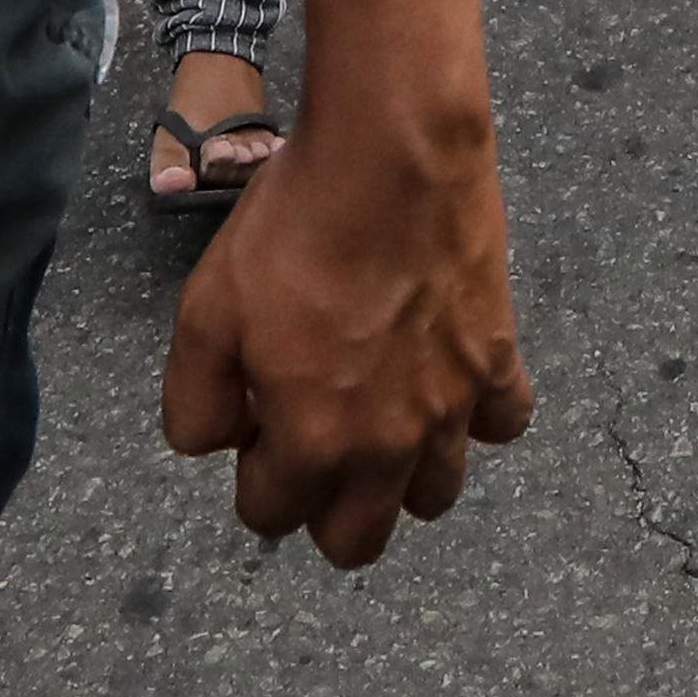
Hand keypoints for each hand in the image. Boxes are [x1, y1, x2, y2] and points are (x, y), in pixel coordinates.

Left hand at [164, 88, 529, 565]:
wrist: (391, 154)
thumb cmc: (292, 231)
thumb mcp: (203, 313)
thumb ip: (195, 404)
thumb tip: (218, 443)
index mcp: (313, 444)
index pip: (271, 517)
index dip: (251, 474)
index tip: (252, 422)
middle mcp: (391, 448)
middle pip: (358, 542)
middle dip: (323, 508)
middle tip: (310, 436)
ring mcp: (454, 408)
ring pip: (435, 497)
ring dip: (400, 473)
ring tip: (377, 410)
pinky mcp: (498, 360)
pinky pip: (502, 423)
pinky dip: (476, 416)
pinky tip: (444, 374)